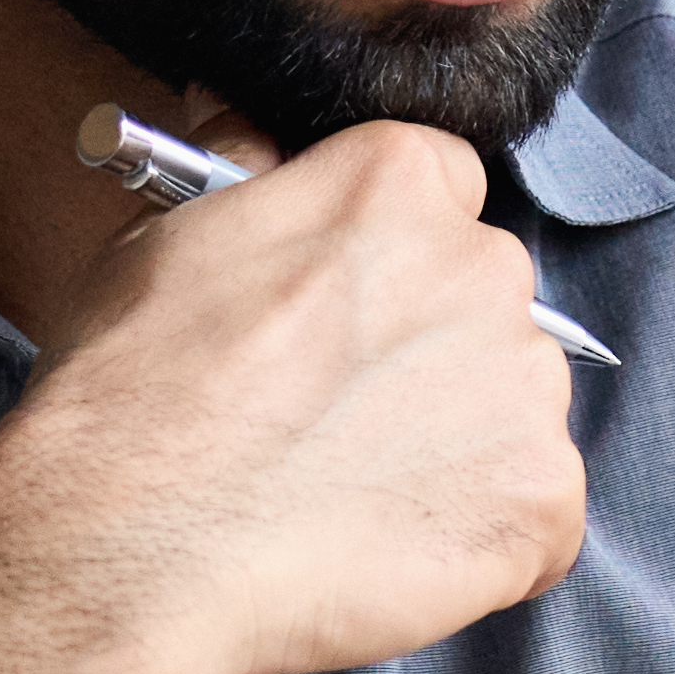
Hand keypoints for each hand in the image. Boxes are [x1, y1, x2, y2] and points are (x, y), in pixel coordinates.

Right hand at [0, 117, 585, 673]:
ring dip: (457, 447)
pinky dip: (482, 544)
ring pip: (514, 409)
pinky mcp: (542, 499)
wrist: (136, 546)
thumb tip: (243, 118)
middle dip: (427, 353)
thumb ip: (241, 169)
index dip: (389, 257)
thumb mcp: (165, 234)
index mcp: (397, 182)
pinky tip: (391, 555)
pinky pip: (537, 518)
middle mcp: (483, 266)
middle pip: (485, 300)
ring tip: (350, 496)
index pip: (441, 189)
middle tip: (333, 419)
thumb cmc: (132, 393)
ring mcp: (525, 387)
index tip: (343, 313)